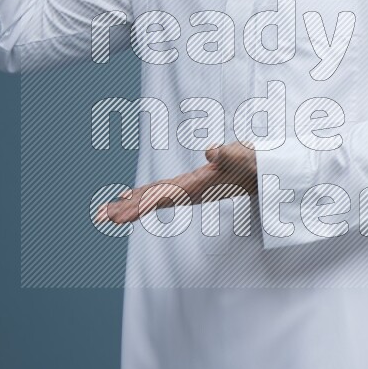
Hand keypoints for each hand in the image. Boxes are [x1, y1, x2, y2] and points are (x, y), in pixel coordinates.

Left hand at [97, 141, 257, 225]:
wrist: (267, 172)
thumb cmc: (254, 163)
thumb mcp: (242, 155)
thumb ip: (228, 155)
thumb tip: (211, 151)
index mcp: (196, 187)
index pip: (161, 197)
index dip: (138, 206)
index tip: (117, 217)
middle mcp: (190, 191)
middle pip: (152, 201)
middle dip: (127, 209)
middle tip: (100, 217)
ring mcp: (190, 189)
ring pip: (154, 198)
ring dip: (131, 204)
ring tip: (107, 211)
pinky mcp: (192, 184)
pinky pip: (161, 191)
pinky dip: (143, 195)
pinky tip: (130, 196)